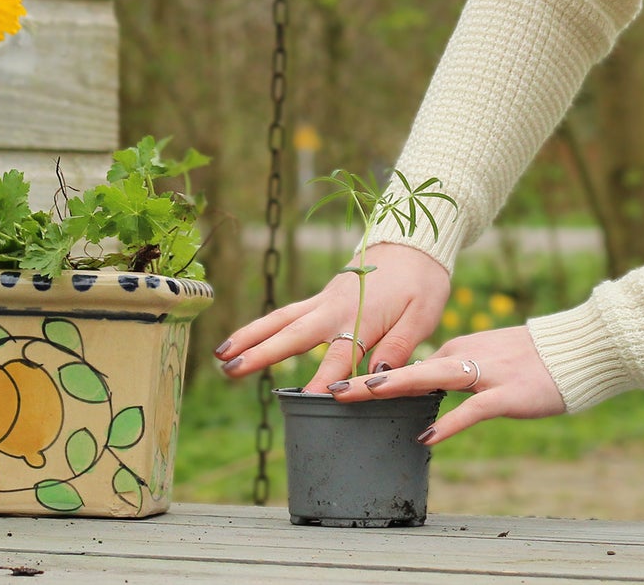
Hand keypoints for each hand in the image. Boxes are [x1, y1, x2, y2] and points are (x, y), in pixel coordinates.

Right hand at [213, 243, 450, 390]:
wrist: (414, 242)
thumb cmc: (423, 282)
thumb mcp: (424, 314)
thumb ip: (401, 345)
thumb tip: (378, 376)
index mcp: (365, 315)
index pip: (342, 354)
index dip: (326, 379)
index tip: (307, 401)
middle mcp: (337, 307)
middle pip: (296, 333)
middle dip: (264, 353)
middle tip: (232, 371)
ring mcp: (325, 300)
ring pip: (282, 319)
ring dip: (251, 336)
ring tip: (220, 357)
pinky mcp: (322, 297)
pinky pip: (286, 313)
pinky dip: (262, 326)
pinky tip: (241, 340)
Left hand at [328, 324, 565, 445]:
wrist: (575, 349)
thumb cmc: (534, 359)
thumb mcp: (490, 358)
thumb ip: (460, 370)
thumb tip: (433, 387)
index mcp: (462, 347)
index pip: (414, 363)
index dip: (380, 379)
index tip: (348, 389)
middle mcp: (467, 354)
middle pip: (412, 367)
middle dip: (371, 380)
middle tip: (334, 391)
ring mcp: (487, 373)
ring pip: (433, 377)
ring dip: (397, 385)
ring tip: (364, 395)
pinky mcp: (506, 393)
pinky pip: (473, 409)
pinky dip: (449, 423)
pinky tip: (427, 438)